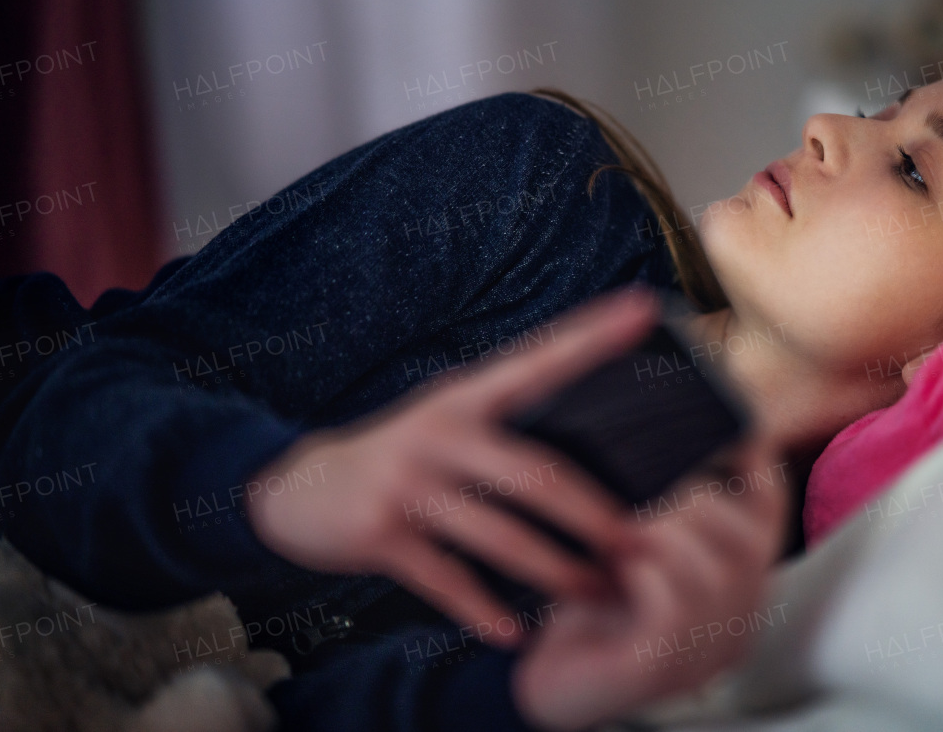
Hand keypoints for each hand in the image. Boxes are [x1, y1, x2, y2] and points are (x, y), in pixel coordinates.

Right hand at [246, 288, 660, 646]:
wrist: (298, 489)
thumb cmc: (405, 458)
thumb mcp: (451, 426)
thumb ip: (512, 432)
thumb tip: (606, 459)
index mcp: (467, 396)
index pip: (540, 358)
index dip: (592, 334)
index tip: (643, 306)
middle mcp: (441, 432)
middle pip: (537, 476)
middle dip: (595, 518)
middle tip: (644, 545)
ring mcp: (409, 483)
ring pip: (501, 537)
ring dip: (554, 573)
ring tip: (595, 593)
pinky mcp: (380, 533)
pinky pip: (447, 582)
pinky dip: (483, 612)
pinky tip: (513, 634)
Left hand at [511, 433, 789, 730]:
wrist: (550, 680)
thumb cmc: (589, 603)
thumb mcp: (630, 536)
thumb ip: (656, 495)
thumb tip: (663, 416)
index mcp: (738, 579)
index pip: (769, 509)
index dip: (753, 458)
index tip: (727, 420)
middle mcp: (736, 618)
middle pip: (749, 542)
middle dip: (694, 504)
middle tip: (644, 497)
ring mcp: (704, 650)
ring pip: (711, 573)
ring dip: (661, 536)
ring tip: (622, 528)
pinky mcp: (661, 669)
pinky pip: (672, 608)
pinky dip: (642, 573)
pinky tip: (613, 568)